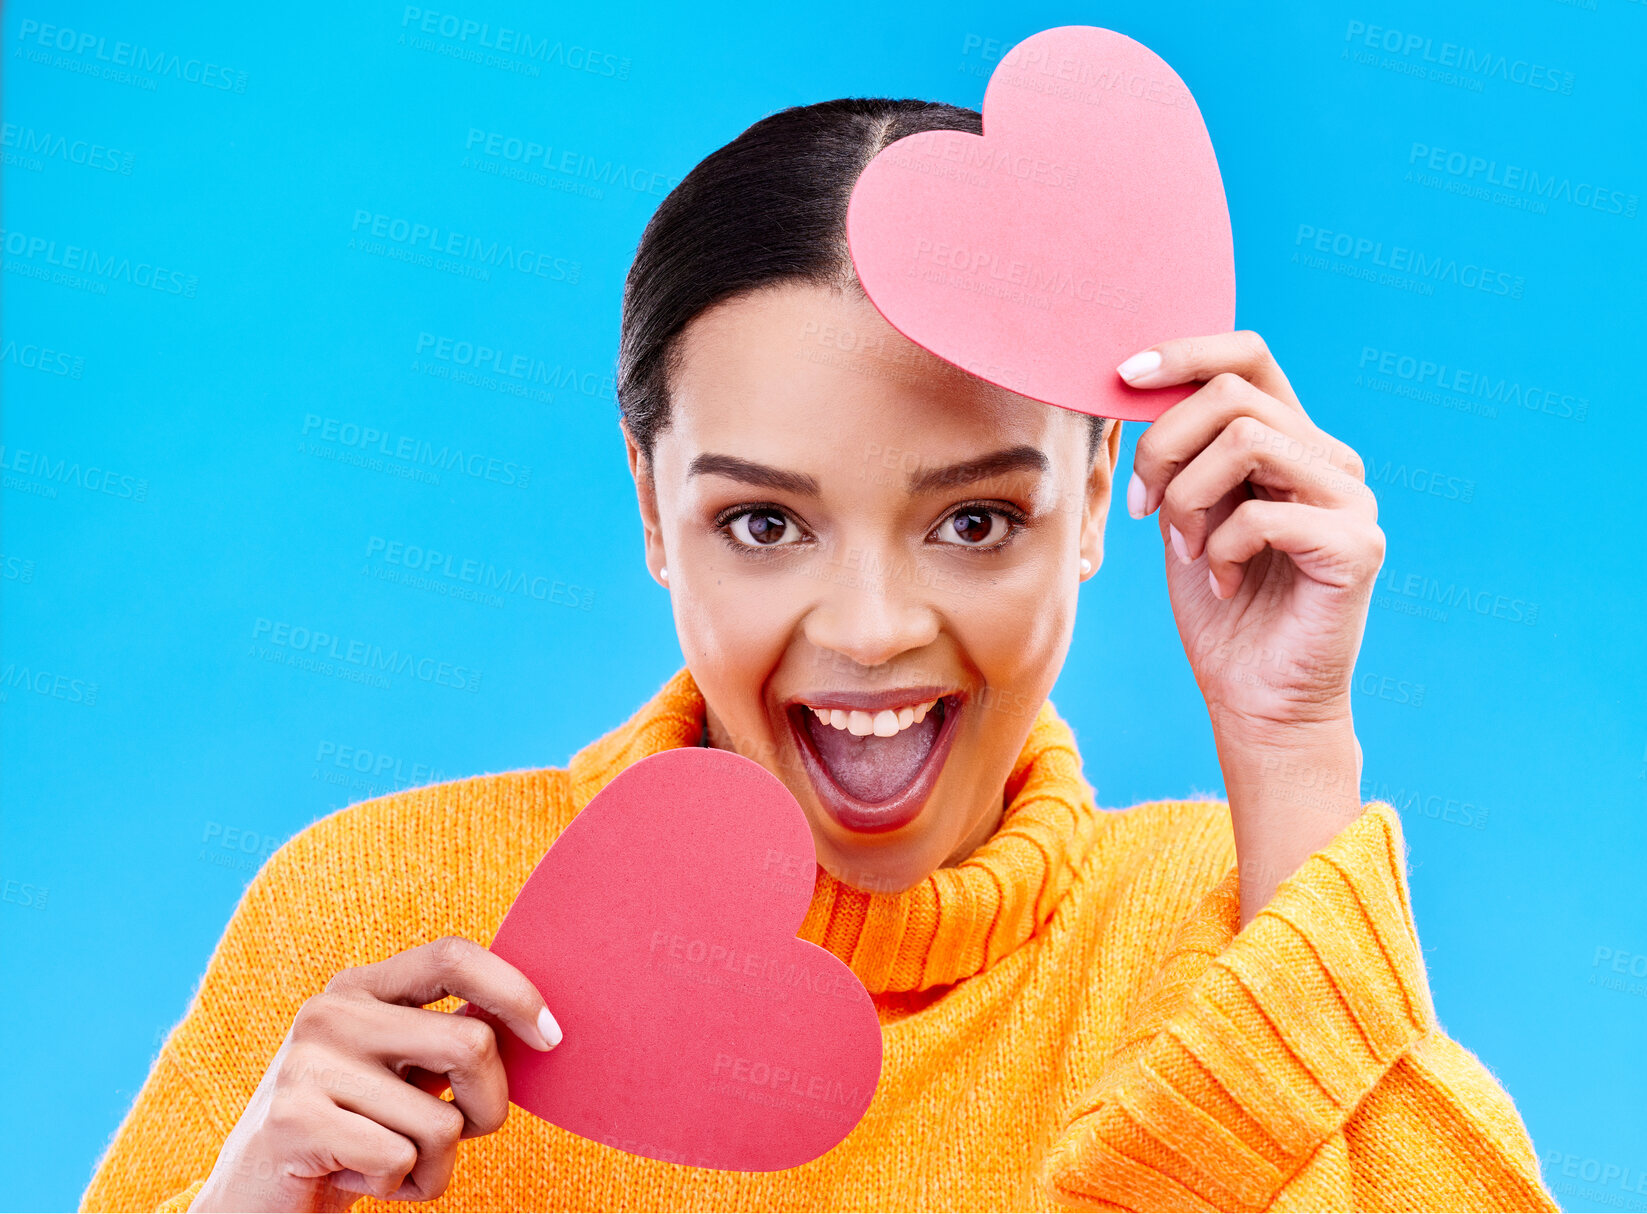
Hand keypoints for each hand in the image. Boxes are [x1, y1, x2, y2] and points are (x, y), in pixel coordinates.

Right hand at [191, 937, 560, 1211]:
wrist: (256, 1202)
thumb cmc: (354, 1134)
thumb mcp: (401, 1072)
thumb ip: (449, 1039)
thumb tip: (538, 1024)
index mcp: (361, 988)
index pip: (453, 956)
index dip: (514, 992)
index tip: (550, 1038)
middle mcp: (331, 1012)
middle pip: (470, 1045)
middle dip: (488, 1108)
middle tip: (458, 1133)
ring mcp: (306, 1063)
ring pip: (442, 1121)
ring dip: (436, 1164)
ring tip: (388, 1161)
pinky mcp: (294, 1121)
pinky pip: (401, 1159)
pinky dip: (401, 1186)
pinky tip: (356, 1176)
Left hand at [1120, 332, 1382, 919]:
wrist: (1255, 699)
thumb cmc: (1220, 609)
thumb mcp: (1182, 515)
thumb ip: (1177, 455)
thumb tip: (1137, 388)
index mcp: (1290, 442)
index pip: (1250, 356)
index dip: (1185, 351)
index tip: (1123, 374)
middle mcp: (1329, 458)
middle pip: (1234, 394)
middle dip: (1164, 446)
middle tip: (1144, 508)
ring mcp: (1351, 500)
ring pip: (1248, 440)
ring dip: (1189, 497)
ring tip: (1186, 549)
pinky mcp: (1356, 546)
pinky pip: (1263, 513)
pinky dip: (1220, 548)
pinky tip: (1220, 582)